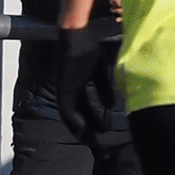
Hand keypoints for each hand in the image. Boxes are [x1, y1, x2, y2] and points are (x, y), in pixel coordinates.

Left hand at [55, 25, 106, 140]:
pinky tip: (82, 131)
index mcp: (79, 80)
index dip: (94, 117)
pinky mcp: (63, 88)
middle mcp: (71, 86)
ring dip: (82, 128)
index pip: (86, 104)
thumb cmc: (90, 46)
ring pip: (71, 115)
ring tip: (92, 139)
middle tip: (98, 141)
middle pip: (79, 112)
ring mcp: (65, 88)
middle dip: (89, 127)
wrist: (78, 33)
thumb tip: (111, 106)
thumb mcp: (101, 68)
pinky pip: (66, 110)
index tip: (103, 129)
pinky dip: (74, 122)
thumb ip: (105, 86)